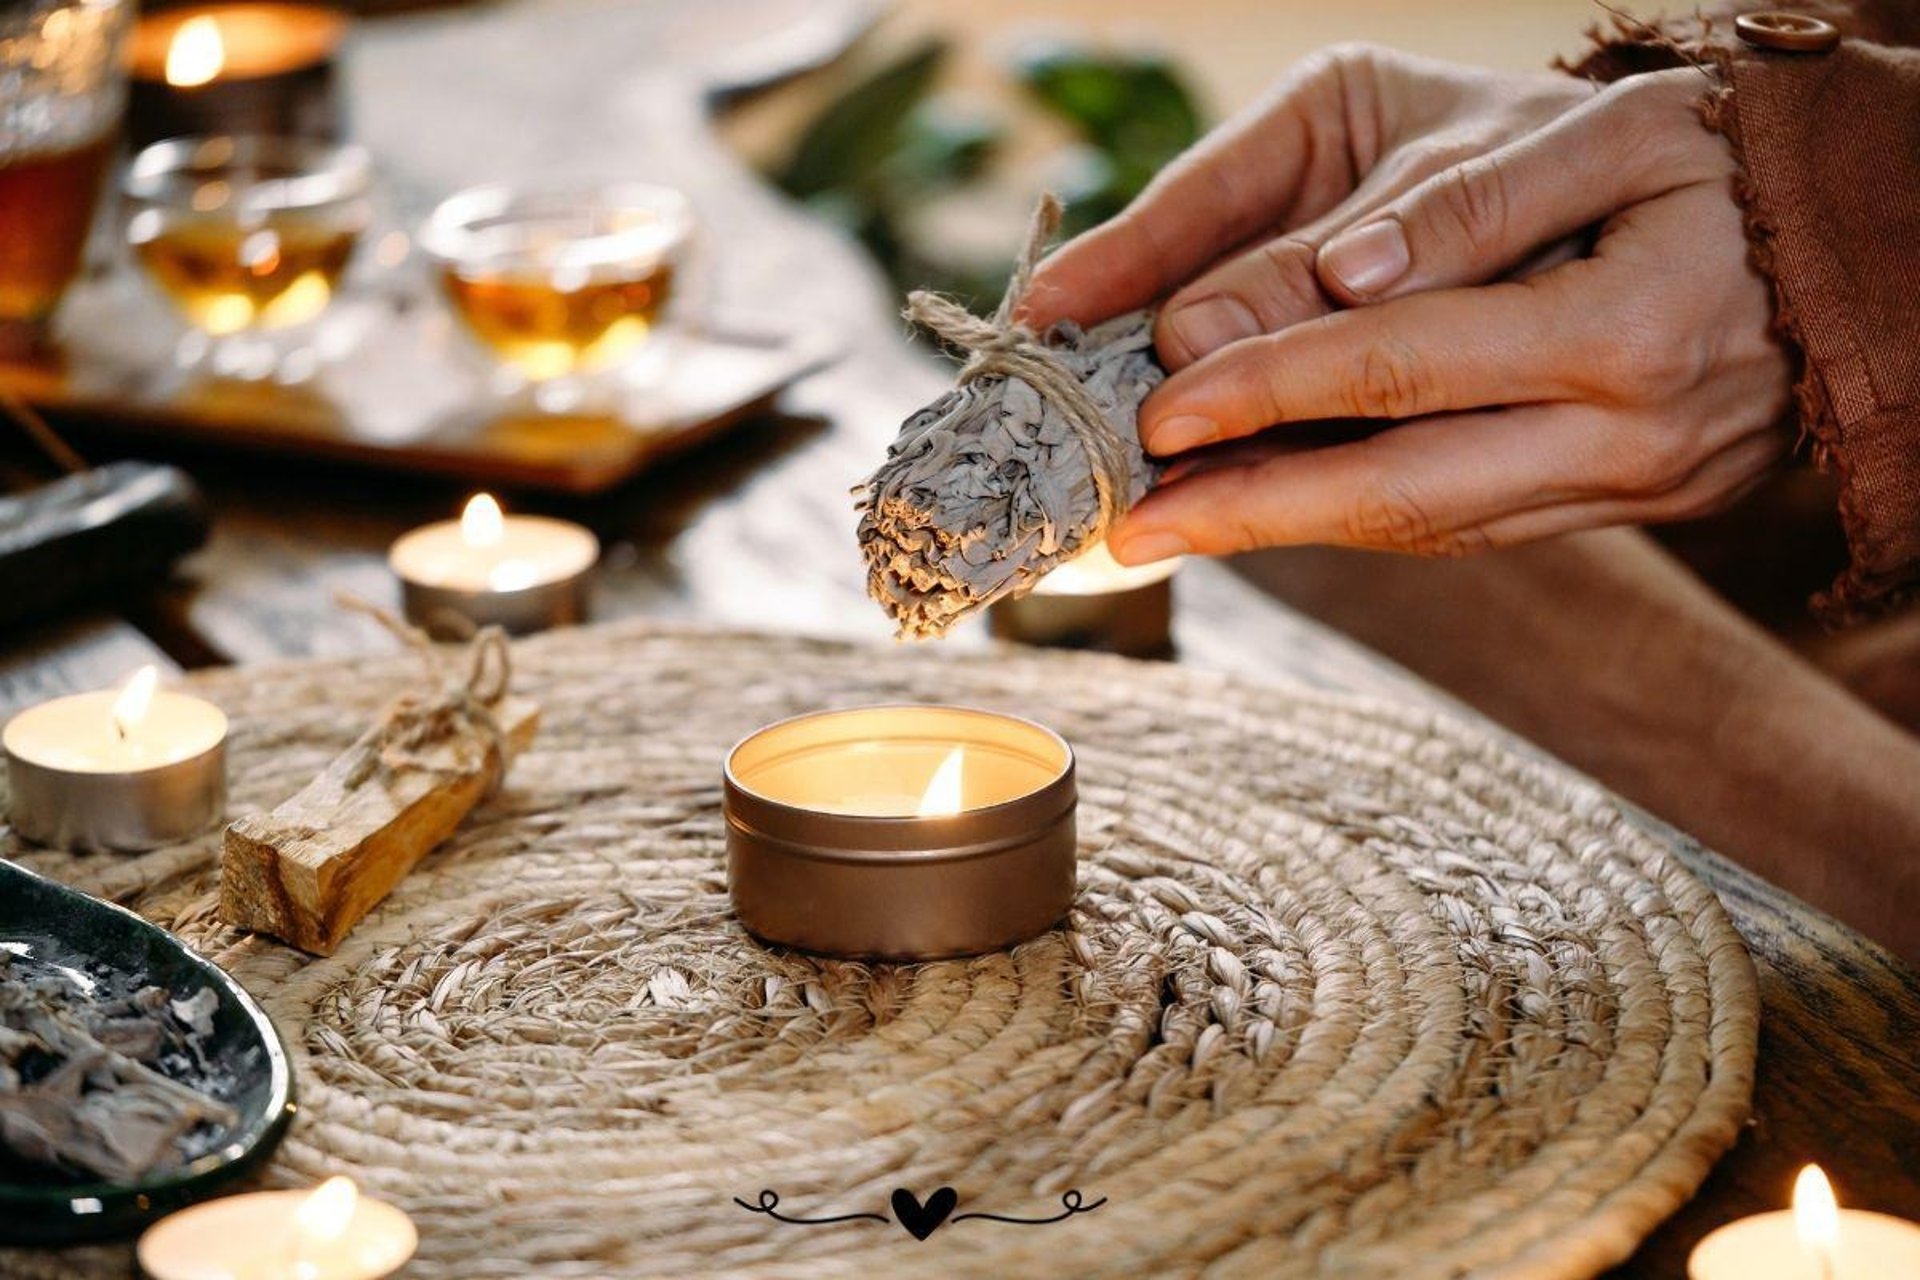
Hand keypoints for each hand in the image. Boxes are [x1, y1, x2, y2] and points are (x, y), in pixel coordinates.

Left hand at [1022, 51, 1793, 562]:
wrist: (1841, 239)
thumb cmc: (1704, 154)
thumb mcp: (1595, 129)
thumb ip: (1467, 201)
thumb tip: (1339, 277)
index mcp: (1631, 324)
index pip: (1404, 367)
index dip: (1270, 389)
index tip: (1161, 409)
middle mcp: (1634, 435)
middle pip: (1404, 490)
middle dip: (1253, 509)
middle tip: (1130, 527)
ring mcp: (1626, 489)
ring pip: (1428, 526)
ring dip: (1291, 532)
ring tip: (1173, 529)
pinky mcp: (1611, 507)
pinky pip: (1463, 525)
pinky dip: (1357, 518)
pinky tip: (1272, 508)